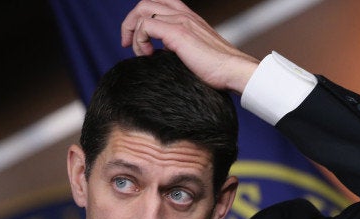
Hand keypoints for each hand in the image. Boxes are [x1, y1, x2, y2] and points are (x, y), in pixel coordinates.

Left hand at [121, 0, 258, 93]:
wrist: (233, 71)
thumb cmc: (218, 69)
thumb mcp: (194, 52)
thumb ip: (178, 47)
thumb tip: (162, 53)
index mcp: (188, 17)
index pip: (157, 5)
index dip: (141, 20)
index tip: (137, 43)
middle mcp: (183, 14)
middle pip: (145, 4)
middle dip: (130, 23)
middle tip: (127, 44)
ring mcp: (181, 20)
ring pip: (142, 11)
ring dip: (133, 32)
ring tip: (139, 52)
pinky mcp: (177, 32)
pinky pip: (145, 26)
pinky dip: (140, 40)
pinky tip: (147, 55)